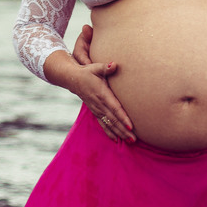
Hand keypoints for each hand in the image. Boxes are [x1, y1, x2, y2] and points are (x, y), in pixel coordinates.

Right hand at [65, 26, 134, 143]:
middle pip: (113, 120)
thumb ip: (106, 67)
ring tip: (129, 141)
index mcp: (102, 94)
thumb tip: (114, 64)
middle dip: (123, 130)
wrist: (73, 79)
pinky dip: (109, 132)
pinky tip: (116, 140)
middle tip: (134, 139)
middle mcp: (99, 104)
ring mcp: (96, 109)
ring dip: (119, 133)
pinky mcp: (95, 111)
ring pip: (109, 124)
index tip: (131, 126)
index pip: (115, 108)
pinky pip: (103, 124)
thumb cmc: (87, 72)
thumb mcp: (96, 67)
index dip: (122, 117)